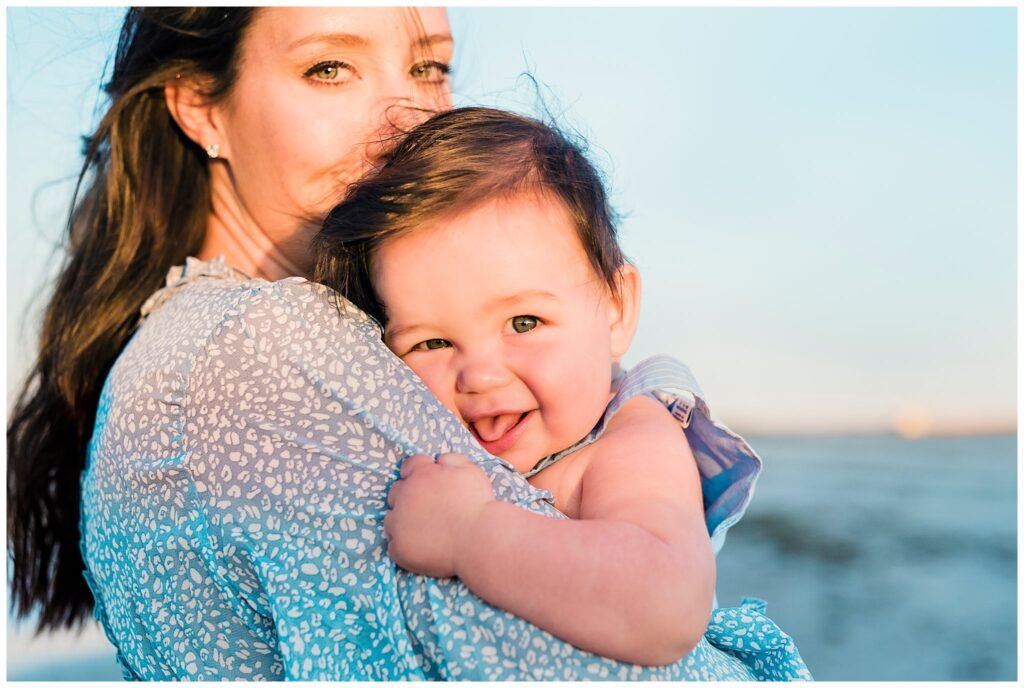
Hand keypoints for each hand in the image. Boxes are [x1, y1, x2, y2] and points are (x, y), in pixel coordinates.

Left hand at [384, 453, 495, 578]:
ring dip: (403, 522)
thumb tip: (439, 460)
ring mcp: (399, 523)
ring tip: (425, 530)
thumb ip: (451, 459)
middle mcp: (404, 496)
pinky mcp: (399, 548)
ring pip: (391, 519)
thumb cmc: (478, 504)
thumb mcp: (469, 470)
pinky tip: (423, 547)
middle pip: (395, 492)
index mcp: (421, 475)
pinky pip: (393, 545)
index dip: (417, 474)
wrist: (480, 540)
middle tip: (428, 509)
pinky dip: (405, 545)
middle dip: (408, 497)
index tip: (427, 484)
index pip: (408, 466)